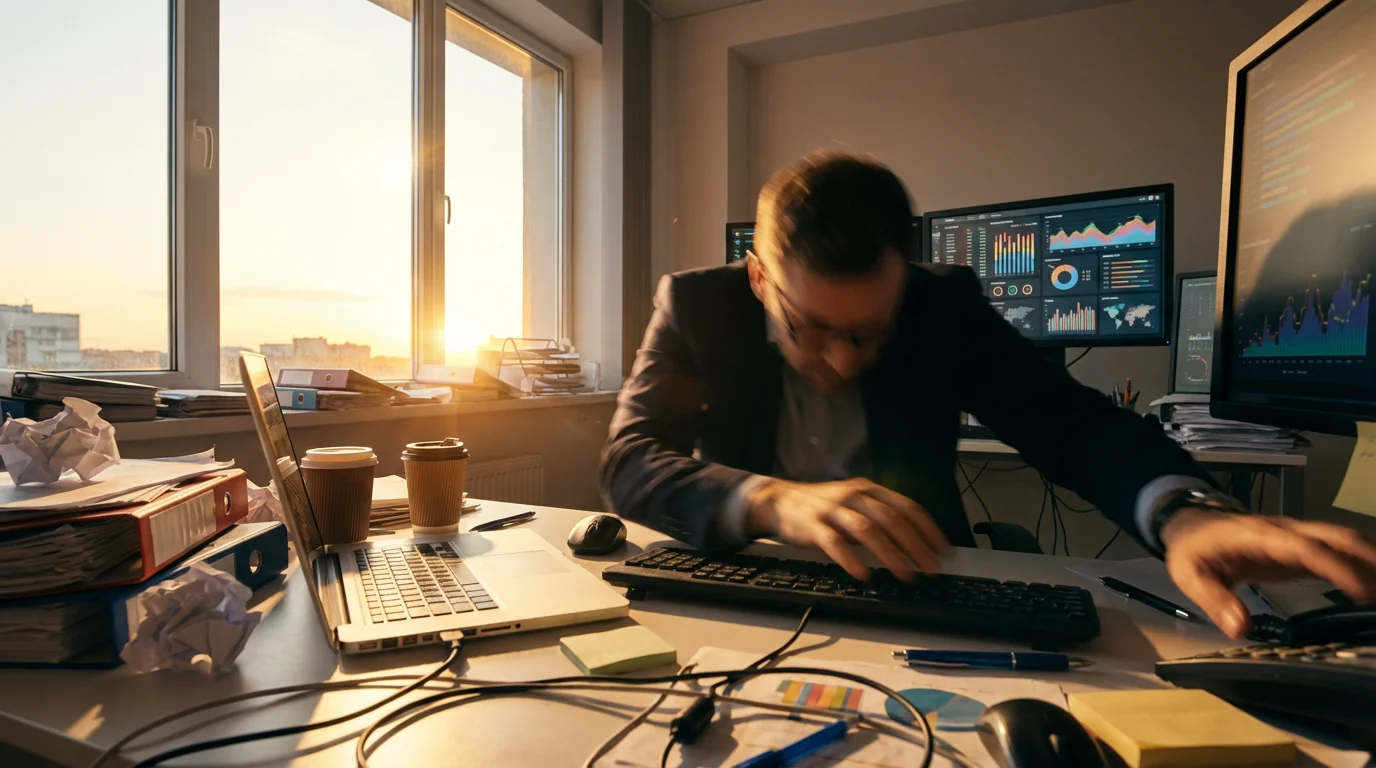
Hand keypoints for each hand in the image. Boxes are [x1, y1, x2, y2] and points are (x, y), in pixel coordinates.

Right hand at [745, 478, 948, 580]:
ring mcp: (833, 510)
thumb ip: (880, 517)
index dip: (928, 530)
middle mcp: (855, 496)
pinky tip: (864, 574)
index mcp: (869, 489)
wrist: (780, 501)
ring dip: (891, 555)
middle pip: (892, 520)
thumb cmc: (824, 507)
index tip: (943, 551)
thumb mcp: (856, 503)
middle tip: (930, 569)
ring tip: (905, 576)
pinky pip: (835, 543)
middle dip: (916, 546)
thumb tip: (915, 544)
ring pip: (868, 531)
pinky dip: (851, 559)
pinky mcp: (813, 526)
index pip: (907, 507)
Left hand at [1162, 509, 1375, 638]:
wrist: (1189, 524)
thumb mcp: (1189, 574)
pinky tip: (1373, 588)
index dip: (1334, 567)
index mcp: (1257, 536)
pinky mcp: (1297, 550)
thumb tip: (1240, 629)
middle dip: (1368, 558)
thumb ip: (1214, 600)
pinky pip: (1334, 554)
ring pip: (1340, 542)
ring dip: (1369, 560)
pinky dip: (1358, 567)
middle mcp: (1282, 531)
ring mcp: (1293, 538)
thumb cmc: (1191, 548)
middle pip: (1334, 537)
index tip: (1361, 590)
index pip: (1303, 548)